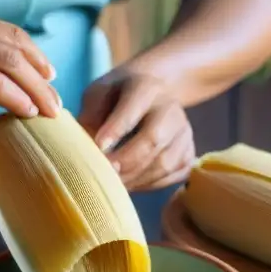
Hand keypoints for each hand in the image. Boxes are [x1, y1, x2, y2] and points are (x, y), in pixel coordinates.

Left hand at [78, 69, 194, 190]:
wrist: (153, 93)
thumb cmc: (116, 96)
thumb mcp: (98, 94)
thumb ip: (89, 118)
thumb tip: (81, 150)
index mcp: (145, 87)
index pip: (132, 109)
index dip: (115, 129)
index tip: (98, 146)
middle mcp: (171, 108)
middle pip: (153, 139)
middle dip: (125, 161)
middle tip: (103, 174)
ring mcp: (184, 132)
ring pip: (164, 163)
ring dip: (135, 178)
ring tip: (111, 184)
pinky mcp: (189, 153)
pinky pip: (171, 176)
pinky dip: (148, 185)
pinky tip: (129, 182)